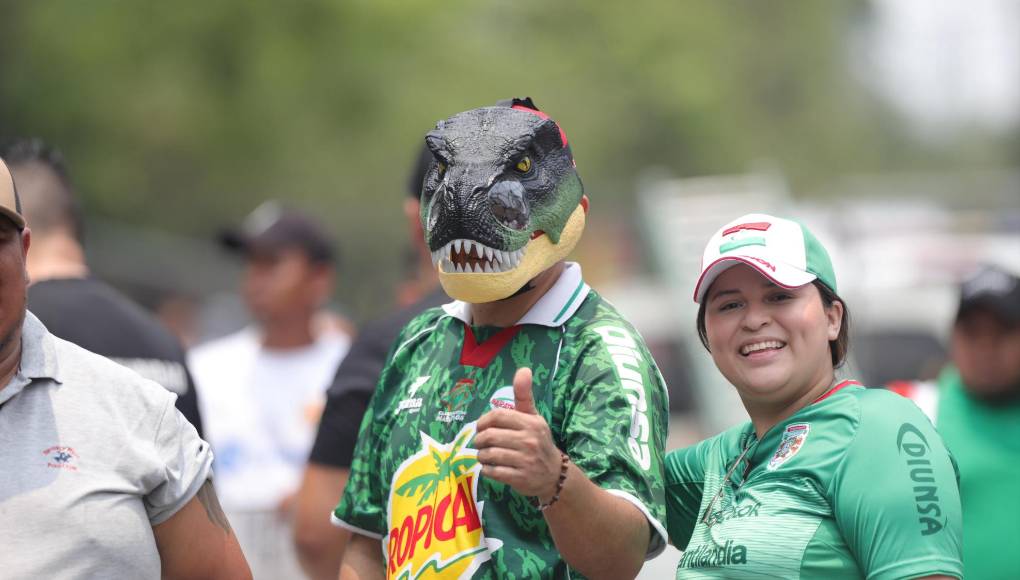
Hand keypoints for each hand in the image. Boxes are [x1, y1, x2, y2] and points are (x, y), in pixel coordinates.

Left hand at [475, 368, 563, 500]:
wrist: (553, 474)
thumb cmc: (537, 441)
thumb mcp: (533, 417)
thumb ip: (524, 395)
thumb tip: (524, 369)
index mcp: (531, 423)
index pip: (497, 416)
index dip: (483, 421)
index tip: (480, 427)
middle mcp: (529, 440)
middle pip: (489, 436)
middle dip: (479, 440)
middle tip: (479, 443)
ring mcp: (525, 461)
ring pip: (489, 455)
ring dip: (481, 456)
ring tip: (484, 455)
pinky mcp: (520, 478)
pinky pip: (493, 472)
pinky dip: (487, 470)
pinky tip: (491, 467)